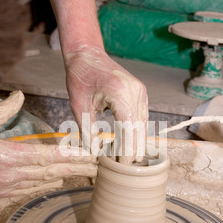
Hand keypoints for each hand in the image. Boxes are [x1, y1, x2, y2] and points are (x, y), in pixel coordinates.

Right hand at [0, 91, 96, 197]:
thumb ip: (1, 112)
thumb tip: (18, 96)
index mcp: (8, 156)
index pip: (47, 155)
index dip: (71, 155)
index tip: (90, 154)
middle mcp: (13, 175)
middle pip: (53, 171)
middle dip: (78, 168)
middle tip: (100, 167)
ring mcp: (9, 187)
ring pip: (45, 181)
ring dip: (67, 176)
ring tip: (86, 173)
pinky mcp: (3, 194)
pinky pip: (31, 189)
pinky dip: (47, 183)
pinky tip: (58, 180)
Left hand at [65, 45, 148, 163]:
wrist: (87, 54)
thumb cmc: (80, 77)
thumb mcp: (79, 107)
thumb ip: (88, 131)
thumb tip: (95, 154)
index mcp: (120, 94)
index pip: (129, 129)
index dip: (128, 150)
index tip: (122, 166)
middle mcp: (135, 92)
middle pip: (140, 129)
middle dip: (134, 150)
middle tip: (124, 168)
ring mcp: (140, 91)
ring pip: (143, 124)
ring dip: (136, 142)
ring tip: (125, 159)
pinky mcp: (140, 92)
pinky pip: (141, 117)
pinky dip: (136, 131)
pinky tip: (128, 143)